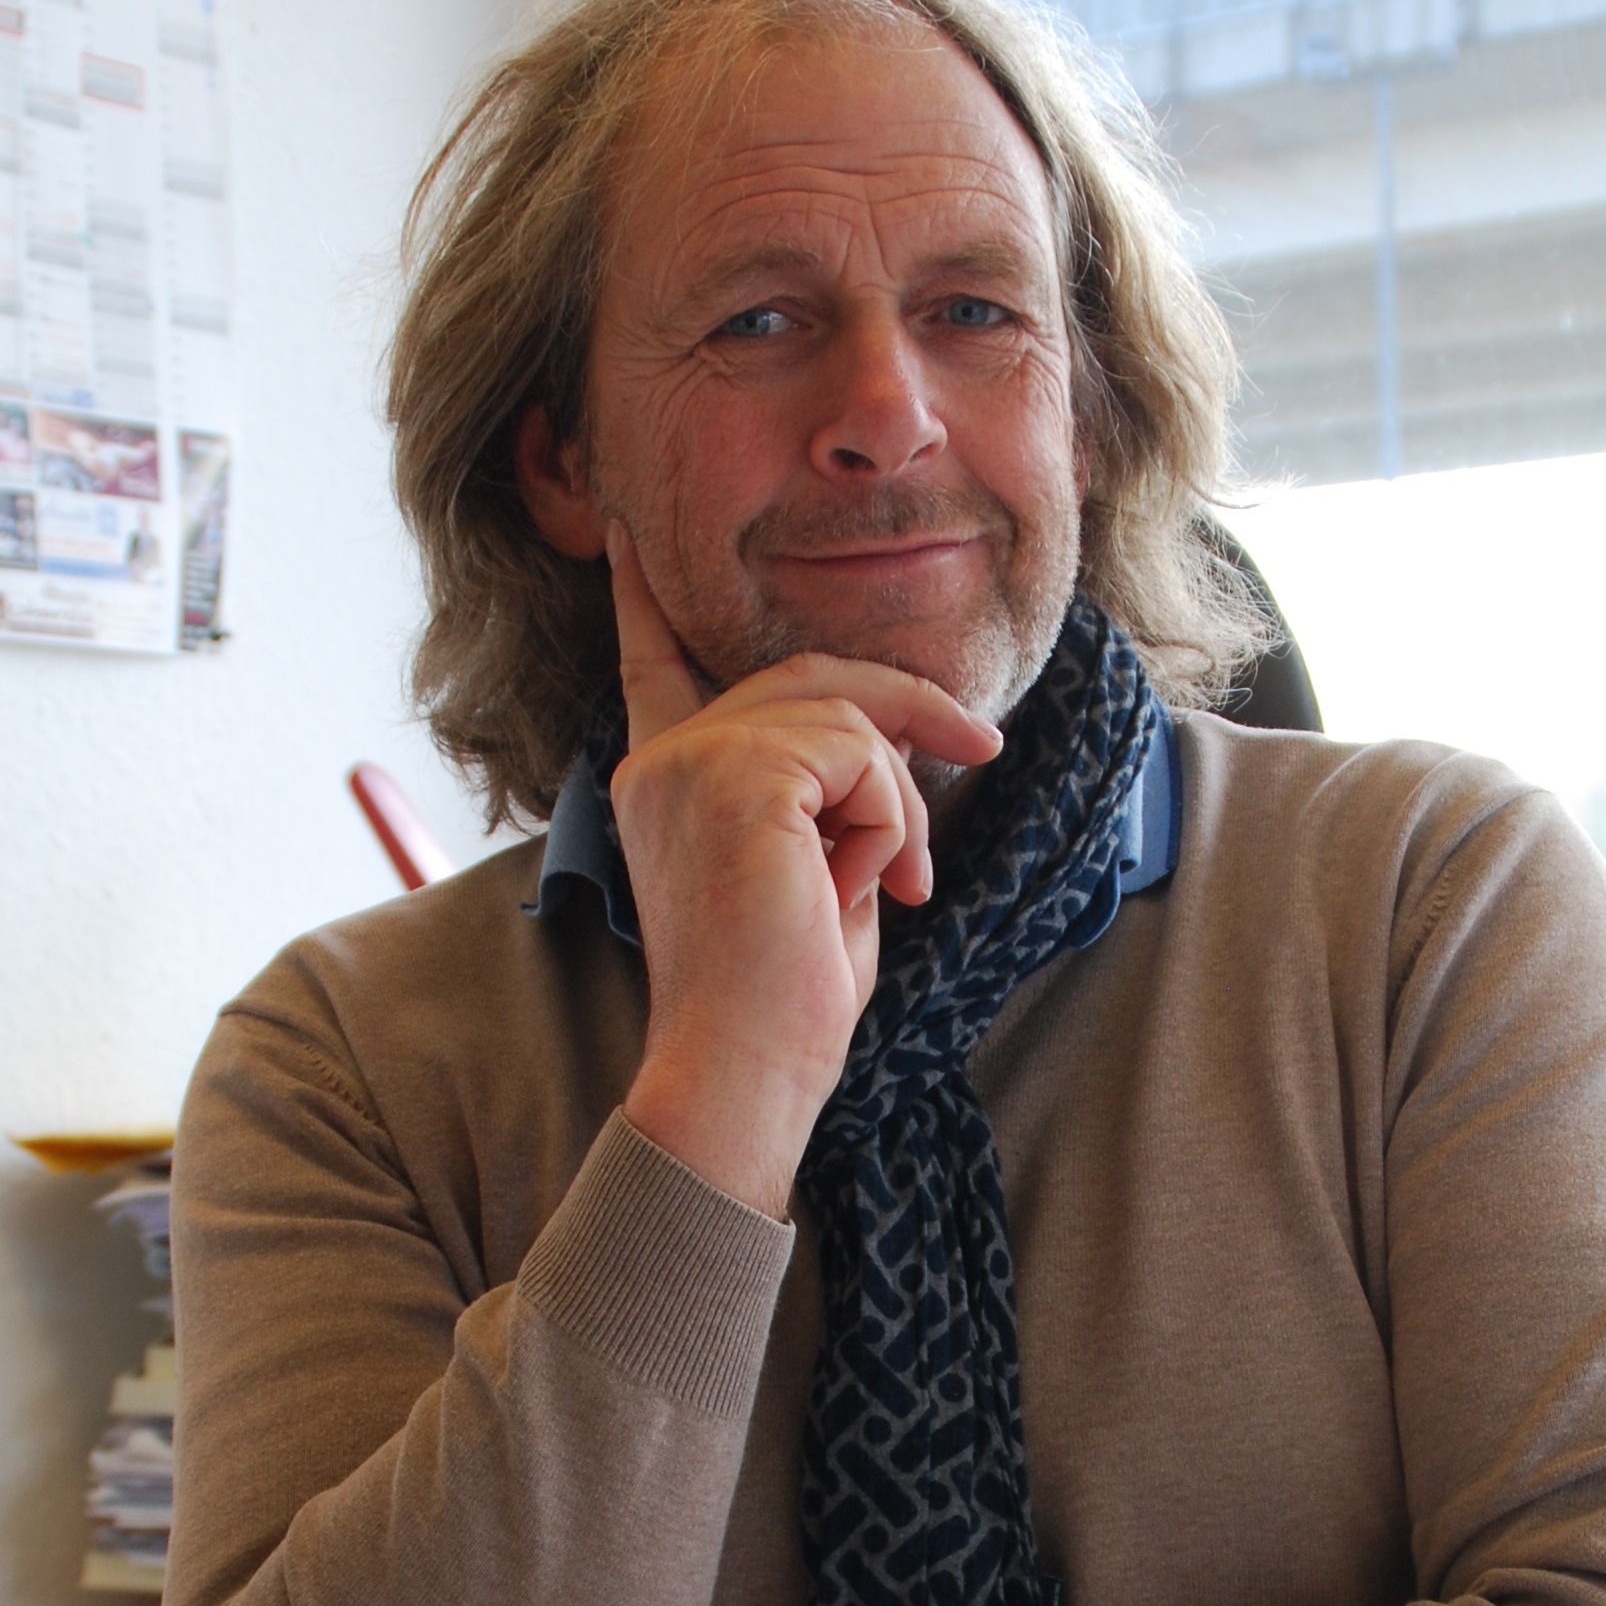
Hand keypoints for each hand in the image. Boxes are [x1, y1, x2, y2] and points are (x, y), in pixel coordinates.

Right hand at [606, 528, 998, 1215]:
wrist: (745, 1071)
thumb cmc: (782, 1001)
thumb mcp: (811, 869)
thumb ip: (822, 790)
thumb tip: (889, 736)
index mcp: (662, 780)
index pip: (653, 666)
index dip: (642, 601)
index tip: (623, 534)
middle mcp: (662, 759)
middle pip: (807, 675)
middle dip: (908, 708)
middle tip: (982, 744)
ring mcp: (692, 761)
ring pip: (848, 718)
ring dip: (898, 807)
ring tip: (888, 888)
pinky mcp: (735, 776)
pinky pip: (859, 756)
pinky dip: (889, 824)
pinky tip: (860, 889)